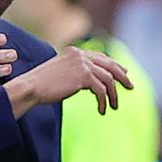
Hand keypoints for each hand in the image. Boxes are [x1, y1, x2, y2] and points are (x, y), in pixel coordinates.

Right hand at [4, 46, 132, 118]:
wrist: (31, 87)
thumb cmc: (41, 84)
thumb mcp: (59, 72)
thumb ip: (75, 71)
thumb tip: (91, 81)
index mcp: (74, 51)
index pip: (100, 56)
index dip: (113, 65)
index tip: (123, 73)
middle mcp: (80, 55)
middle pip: (110, 65)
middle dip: (122, 76)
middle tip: (130, 86)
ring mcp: (82, 64)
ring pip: (108, 79)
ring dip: (113, 94)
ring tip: (114, 105)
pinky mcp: (83, 76)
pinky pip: (101, 90)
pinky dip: (103, 101)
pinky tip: (102, 110)